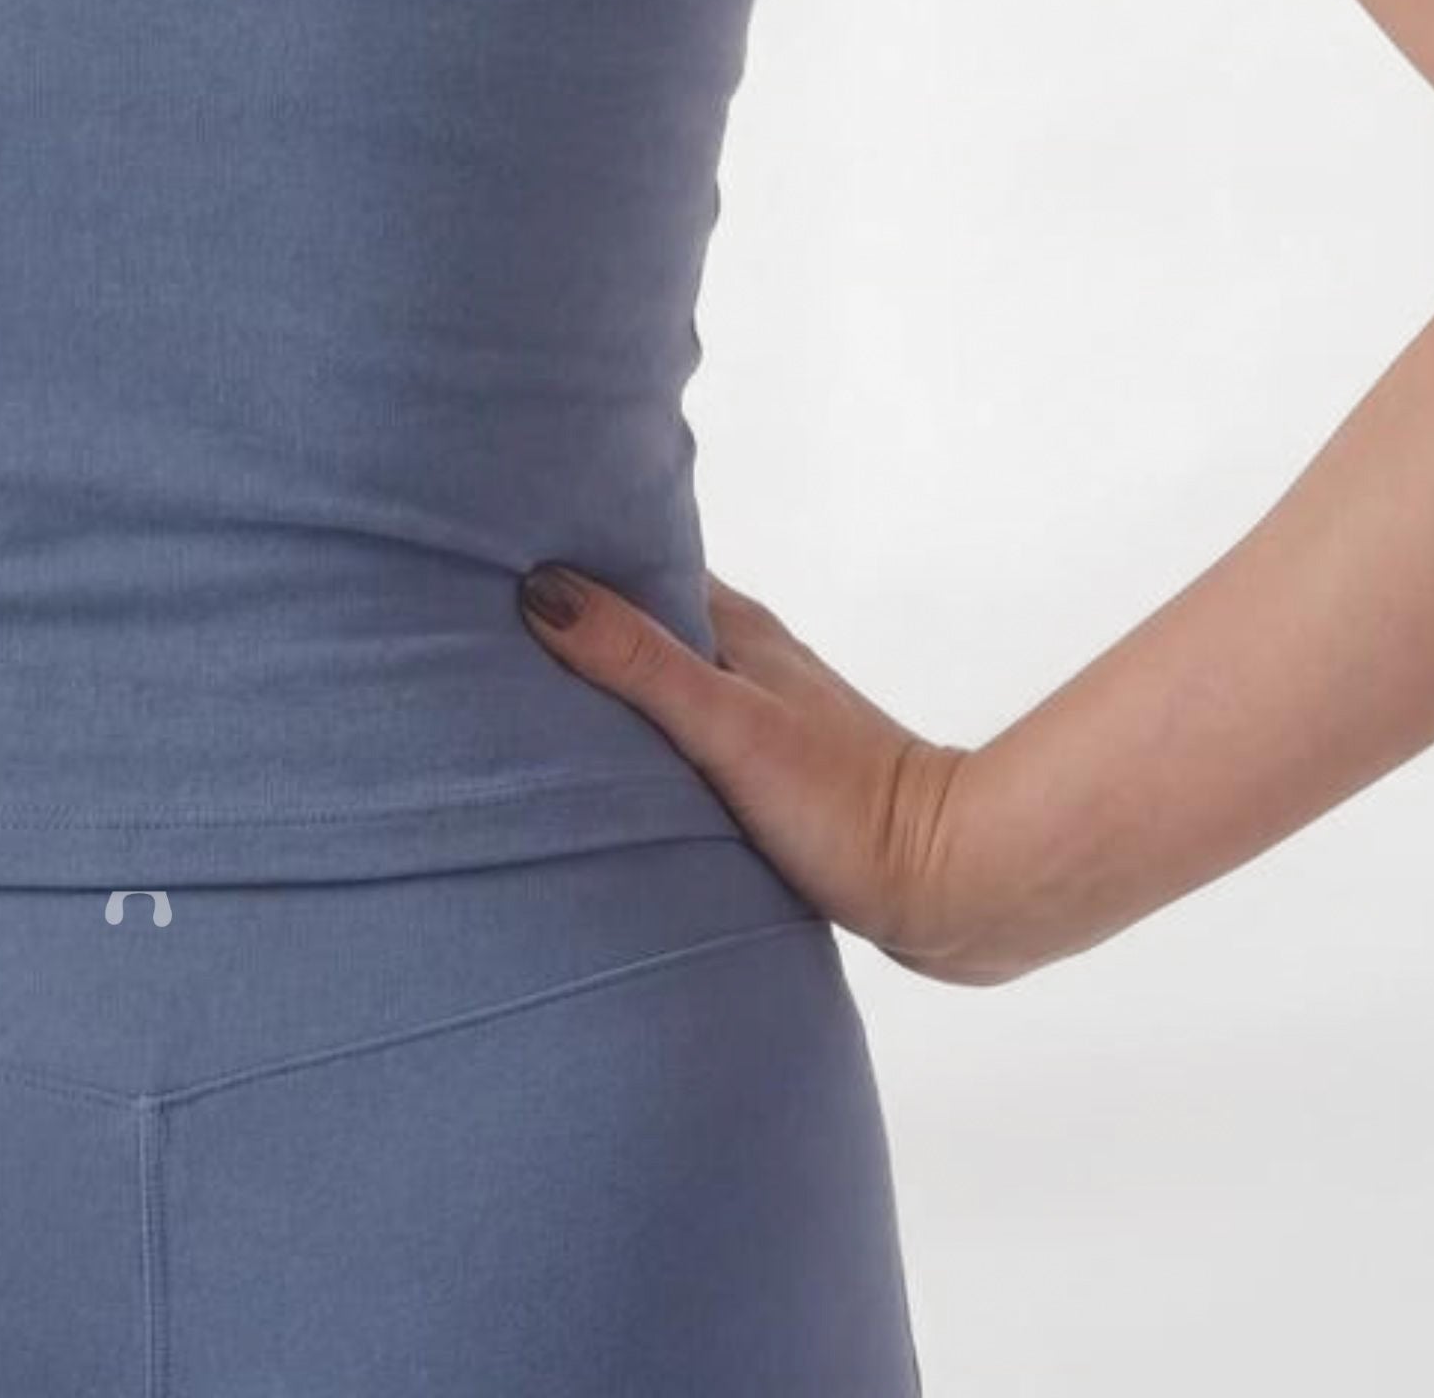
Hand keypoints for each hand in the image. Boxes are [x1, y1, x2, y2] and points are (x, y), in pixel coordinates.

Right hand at [518, 561, 1034, 986]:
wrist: (952, 888)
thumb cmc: (845, 803)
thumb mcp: (728, 726)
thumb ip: (639, 663)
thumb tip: (539, 589)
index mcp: (734, 626)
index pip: (635, 559)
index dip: (570, 551)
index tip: (493, 545)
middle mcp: (743, 659)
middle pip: (640, 620)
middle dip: (573, 616)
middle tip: (481, 620)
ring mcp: (756, 720)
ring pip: (659, 682)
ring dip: (603, 684)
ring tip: (518, 693)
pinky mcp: (766, 780)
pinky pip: (678, 738)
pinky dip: (635, 739)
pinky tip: (598, 771)